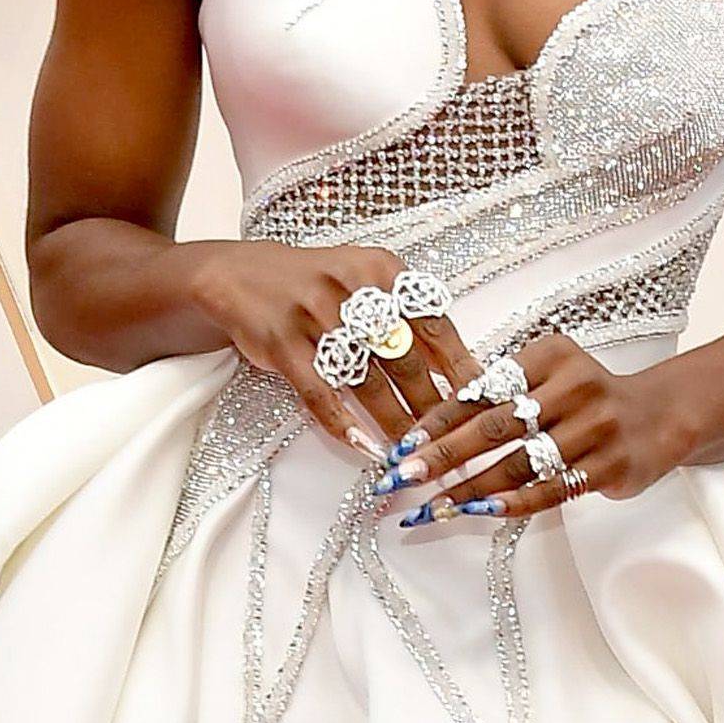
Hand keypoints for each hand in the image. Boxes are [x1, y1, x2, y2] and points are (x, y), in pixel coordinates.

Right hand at [186, 239, 475, 463]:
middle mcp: (352, 288)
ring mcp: (314, 314)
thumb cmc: (318, 287)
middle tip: (450, 441)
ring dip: (393, 422)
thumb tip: (453, 372)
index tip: (481, 403)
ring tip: (413, 452)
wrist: (241, 275)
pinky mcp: (282, 342)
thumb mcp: (366, 283)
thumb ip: (407, 319)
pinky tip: (362, 446)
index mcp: (383, 270)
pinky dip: (342, 422)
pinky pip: (319, 392)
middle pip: (405, 359)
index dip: (460, 368)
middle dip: (431, 407)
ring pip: (366, 381)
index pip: (435, 324)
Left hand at [375, 335, 694, 522]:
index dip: (438, 421)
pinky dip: (512, 503)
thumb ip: (502, 394)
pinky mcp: (610, 465)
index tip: (401, 447)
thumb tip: (429, 434)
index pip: (482, 390)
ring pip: (519, 463)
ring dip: (469, 490)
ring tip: (432, 509)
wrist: (661, 415)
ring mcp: (596, 427)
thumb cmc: (587, 399)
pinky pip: (551, 489)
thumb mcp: (549, 376)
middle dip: (442, 456)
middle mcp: (575, 386)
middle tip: (400, 478)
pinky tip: (479, 514)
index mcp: (550, 355)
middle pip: (495, 426)